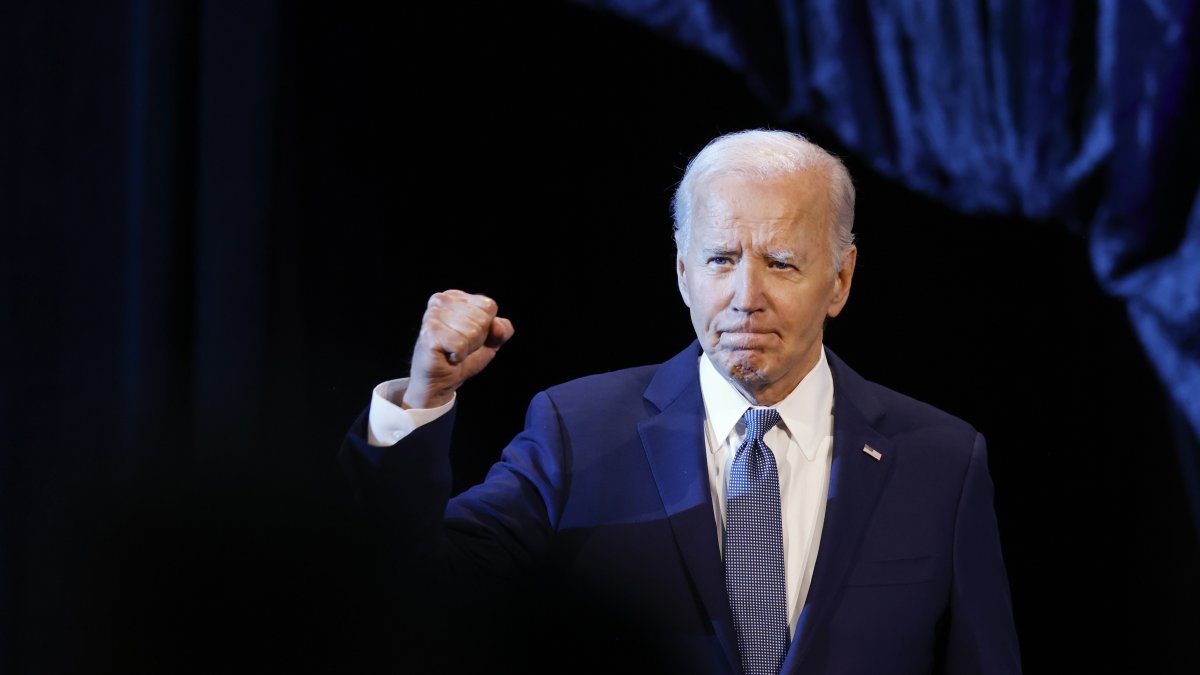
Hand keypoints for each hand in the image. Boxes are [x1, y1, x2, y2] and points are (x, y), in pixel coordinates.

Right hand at [402, 289, 514, 408]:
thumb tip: (496, 325)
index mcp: (456, 296)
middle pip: (482, 319)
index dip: (487, 327)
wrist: (442, 380)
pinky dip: (458, 355)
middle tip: (461, 345)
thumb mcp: (492, 341)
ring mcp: (432, 315)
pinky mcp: (429, 333)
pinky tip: (447, 355)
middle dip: (477, 339)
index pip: (489, 306)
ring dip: (467, 348)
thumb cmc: (464, 356)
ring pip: (472, 331)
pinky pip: (460, 344)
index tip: (470, 336)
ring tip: (453, 350)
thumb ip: (503, 330)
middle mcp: (441, 300)